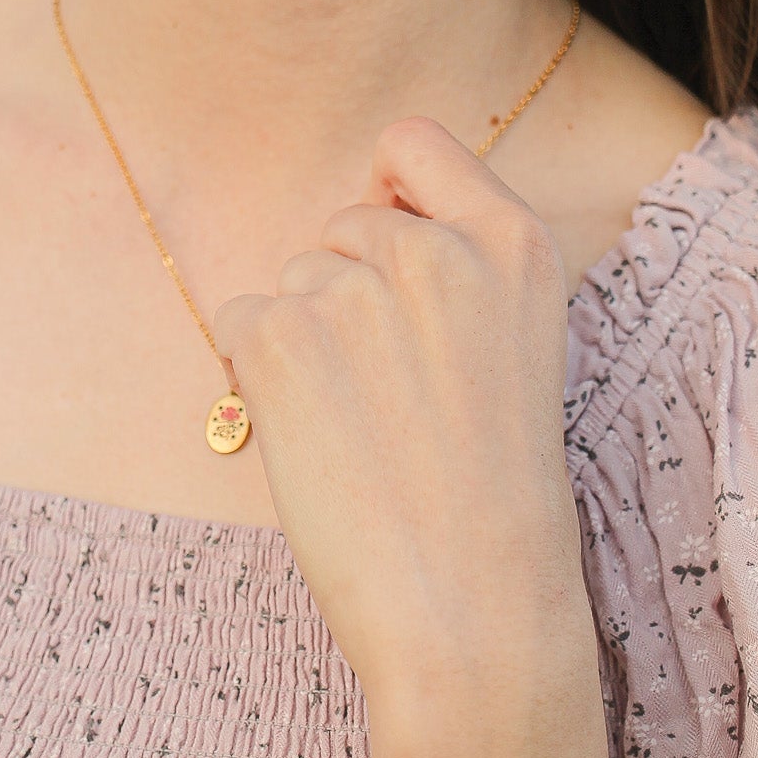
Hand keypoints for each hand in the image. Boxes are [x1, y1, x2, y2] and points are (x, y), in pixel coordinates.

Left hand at [213, 117, 588, 753]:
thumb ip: (458, 267)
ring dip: (307, 342)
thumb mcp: (518, 350)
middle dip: (349, 292)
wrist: (472, 615)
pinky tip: (318, 443)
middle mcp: (434, 250)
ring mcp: (351, 290)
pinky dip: (259, 378)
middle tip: (393, 397)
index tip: (398, 260)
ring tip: (365, 433)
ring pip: (292, 279)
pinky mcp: (278, 340)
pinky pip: (240, 324)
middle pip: (345, 223)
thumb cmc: (494, 499)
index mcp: (514, 245)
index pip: (414, 142)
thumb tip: (364, 215)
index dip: (393, 194)